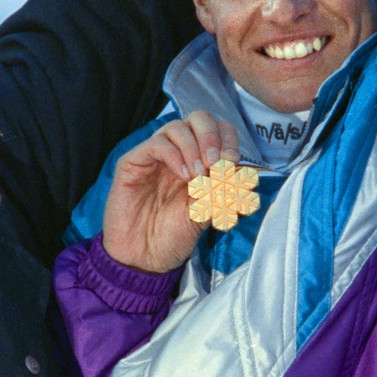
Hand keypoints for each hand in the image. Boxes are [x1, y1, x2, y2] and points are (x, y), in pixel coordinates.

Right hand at [102, 111, 239, 273]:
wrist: (145, 258)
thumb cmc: (173, 236)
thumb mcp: (208, 213)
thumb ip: (224, 190)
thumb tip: (242, 171)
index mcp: (199, 161)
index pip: (218, 131)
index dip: (228, 139)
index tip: (232, 162)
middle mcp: (178, 154)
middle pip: (198, 118)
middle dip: (212, 136)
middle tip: (215, 162)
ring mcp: (155, 156)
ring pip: (177, 127)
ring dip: (194, 147)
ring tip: (197, 174)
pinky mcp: (133, 162)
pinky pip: (156, 143)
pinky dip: (174, 154)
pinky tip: (182, 174)